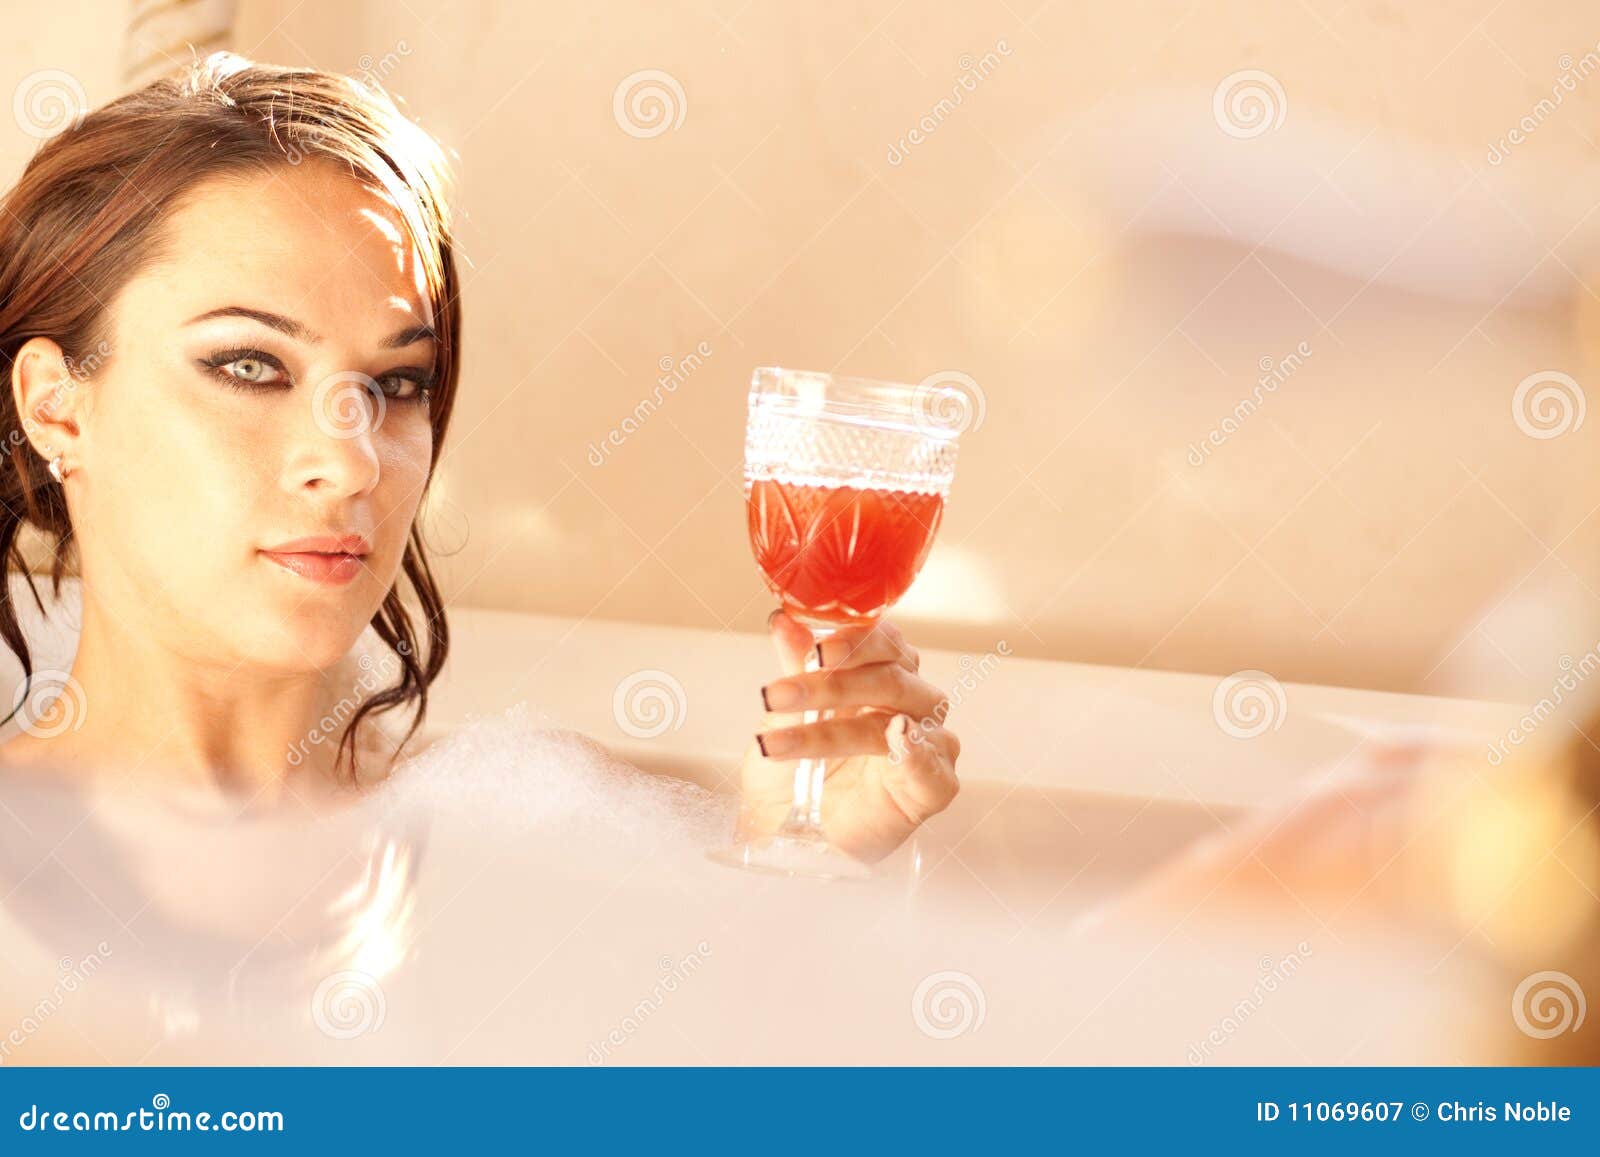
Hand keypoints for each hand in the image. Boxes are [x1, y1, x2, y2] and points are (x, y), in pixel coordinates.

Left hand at [734, 610, 961, 862]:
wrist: (789, 834)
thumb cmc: (795, 772)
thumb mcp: (787, 714)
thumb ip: (796, 665)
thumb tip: (783, 620)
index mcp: (885, 674)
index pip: (884, 641)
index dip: (853, 640)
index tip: (814, 650)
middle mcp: (912, 704)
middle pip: (890, 677)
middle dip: (829, 686)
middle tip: (779, 695)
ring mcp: (928, 745)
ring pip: (900, 718)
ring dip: (836, 729)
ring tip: (784, 742)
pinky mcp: (934, 787)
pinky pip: (936, 767)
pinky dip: (916, 753)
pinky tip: (896, 740)